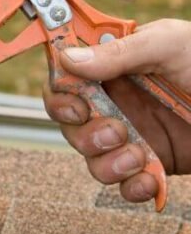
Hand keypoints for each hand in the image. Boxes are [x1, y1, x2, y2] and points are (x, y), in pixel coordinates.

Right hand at [42, 18, 190, 203]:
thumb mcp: (172, 46)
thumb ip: (120, 53)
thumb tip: (67, 59)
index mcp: (118, 66)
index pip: (67, 79)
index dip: (61, 95)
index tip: (77, 105)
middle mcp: (121, 101)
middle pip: (70, 124)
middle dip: (85, 135)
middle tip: (114, 132)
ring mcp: (135, 134)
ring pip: (91, 159)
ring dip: (107, 164)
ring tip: (138, 157)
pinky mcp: (154, 164)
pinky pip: (123, 185)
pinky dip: (131, 187)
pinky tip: (150, 179)